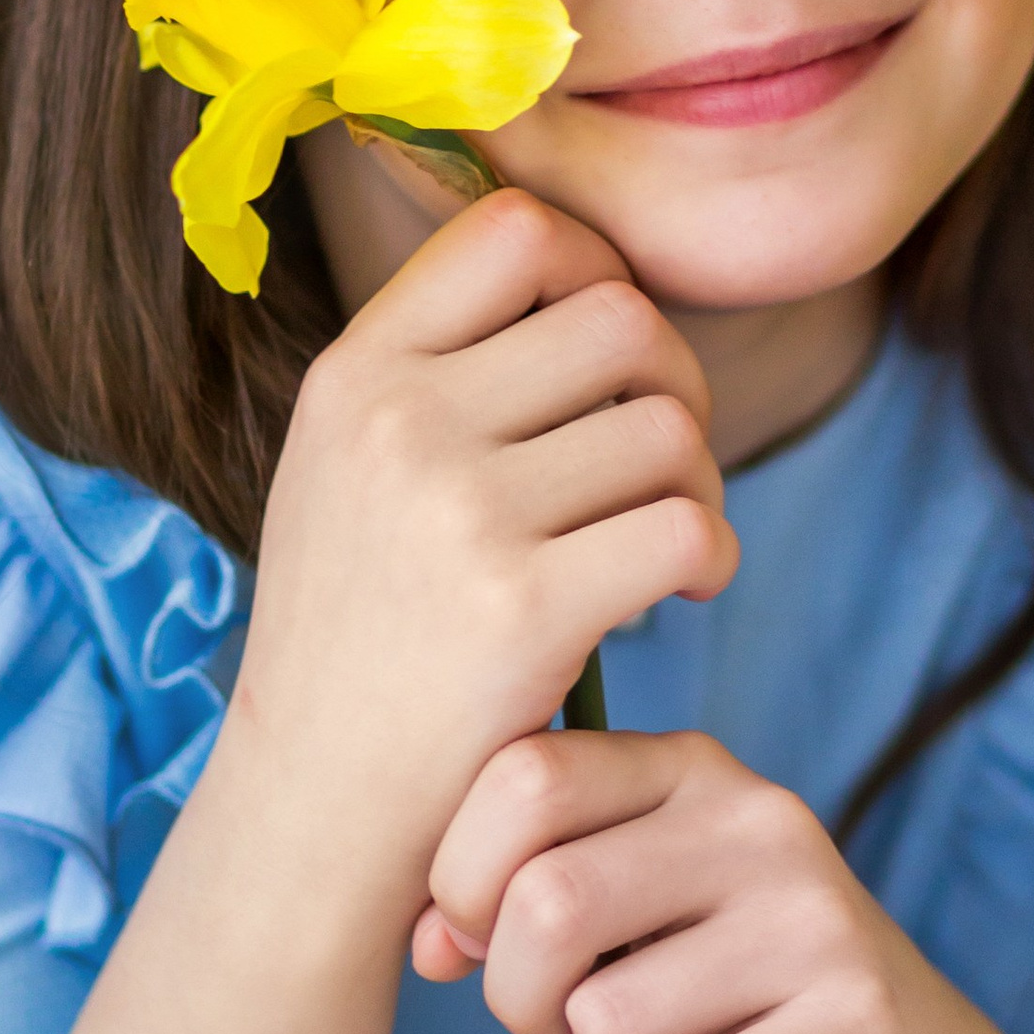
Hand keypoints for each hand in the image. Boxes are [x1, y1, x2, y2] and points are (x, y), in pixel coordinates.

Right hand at [222, 196, 737, 911]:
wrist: (320, 803)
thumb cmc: (361, 631)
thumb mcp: (347, 466)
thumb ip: (442, 369)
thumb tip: (588, 273)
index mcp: (356, 374)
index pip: (515, 230)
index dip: (597, 269)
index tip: (611, 354)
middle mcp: (399, 423)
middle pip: (620, 319)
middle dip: (673, 384)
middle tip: (659, 463)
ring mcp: (459, 513)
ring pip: (669, 428)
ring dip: (697, 484)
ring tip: (661, 542)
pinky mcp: (525, 607)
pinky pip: (688, 528)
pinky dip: (713, 556)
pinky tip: (682, 590)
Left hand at [415, 729, 1033, 1033]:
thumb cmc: (721, 975)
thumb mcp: (626, 905)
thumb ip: (513, 896)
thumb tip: (425, 943)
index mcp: (690, 767)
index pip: (524, 774)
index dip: (460, 877)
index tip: (474, 937)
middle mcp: (760, 820)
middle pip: (548, 902)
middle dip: (515, 995)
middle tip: (549, 1023)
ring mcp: (816, 920)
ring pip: (605, 1018)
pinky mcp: (854, 1025)